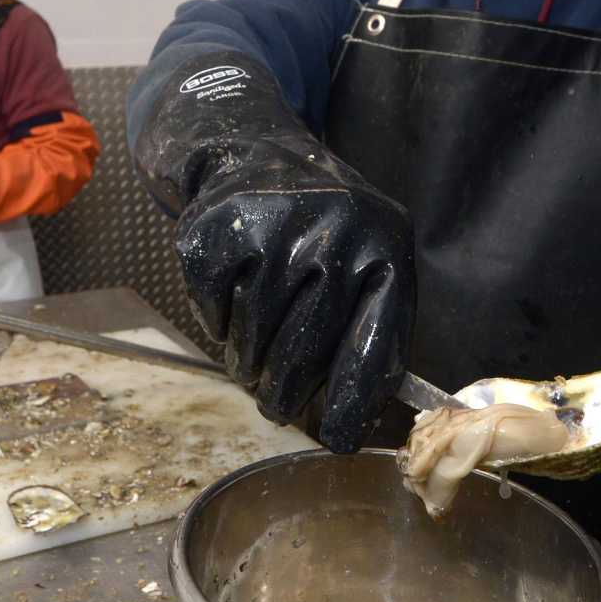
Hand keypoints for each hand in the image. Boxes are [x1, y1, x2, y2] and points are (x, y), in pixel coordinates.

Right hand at [176, 156, 414, 451]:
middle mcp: (338, 230)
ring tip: (253, 354)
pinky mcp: (220, 226)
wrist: (258, 160)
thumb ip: (370, 335)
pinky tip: (231, 301)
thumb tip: (351, 426)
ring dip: (248, 361)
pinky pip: (212, 309)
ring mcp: (277, 223)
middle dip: (284, 395)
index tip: (336, 442)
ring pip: (253, 335)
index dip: (350, 402)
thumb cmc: (324, 238)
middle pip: (302, 352)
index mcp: (388, 248)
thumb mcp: (368, 268)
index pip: (372, 344)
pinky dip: (216, 322)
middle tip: (275, 407)